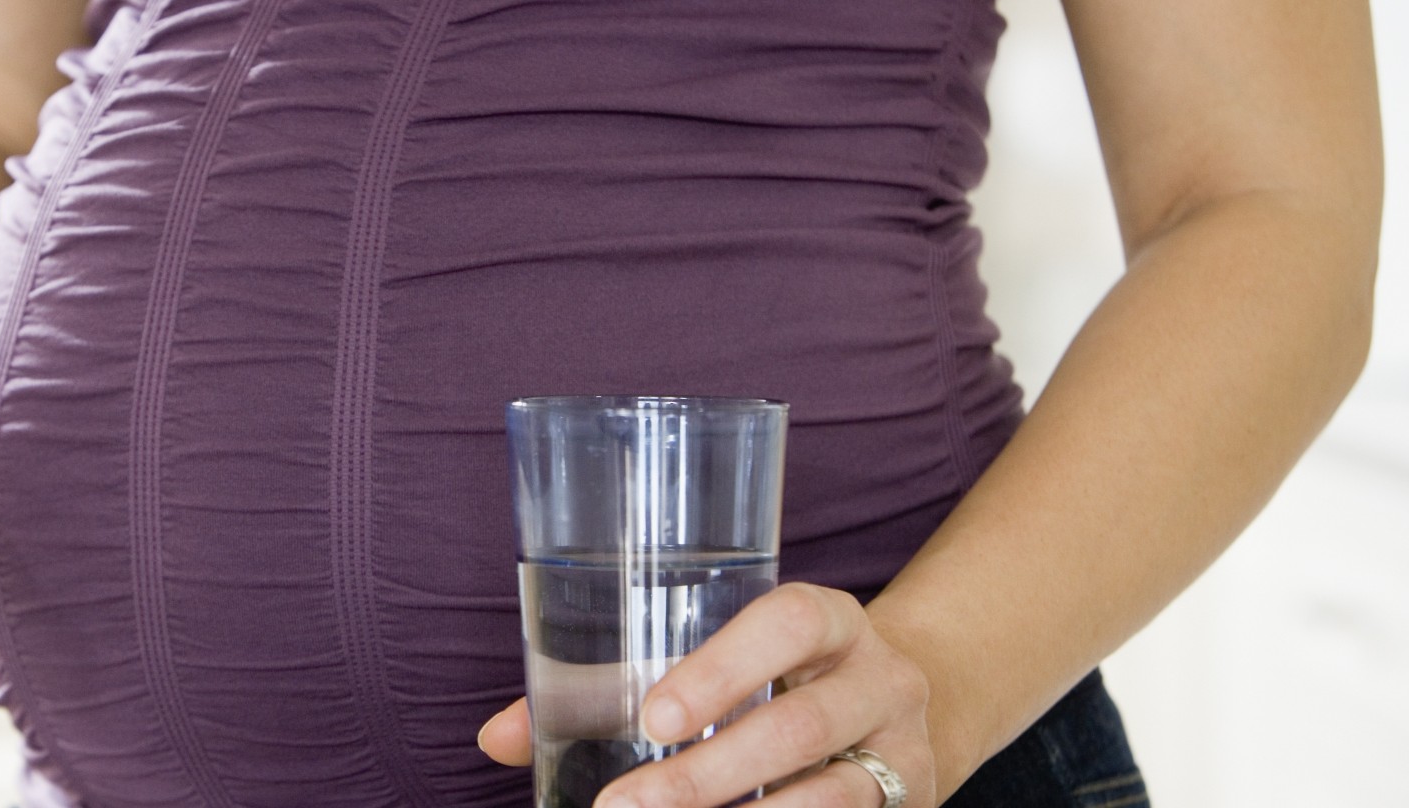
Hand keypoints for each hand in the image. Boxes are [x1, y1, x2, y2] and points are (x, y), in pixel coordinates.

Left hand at [478, 582, 936, 807]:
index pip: (790, 621)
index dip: (723, 666)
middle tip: (626, 807)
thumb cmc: (773, 675)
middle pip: (799, 725)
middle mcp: (880, 676)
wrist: (905, 702)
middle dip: (708, 775)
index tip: (653, 715)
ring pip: (832, 794)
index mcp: (827, 619)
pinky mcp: (912, 799)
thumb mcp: (715, 660)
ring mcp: (904, 747)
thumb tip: (496, 738)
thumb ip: (606, 690)